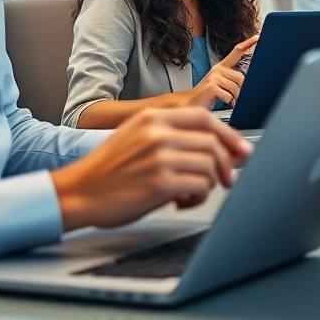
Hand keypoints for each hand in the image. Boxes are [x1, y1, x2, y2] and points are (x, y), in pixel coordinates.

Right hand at [50, 107, 252, 230]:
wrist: (78, 192)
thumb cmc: (108, 170)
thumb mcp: (138, 138)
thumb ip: (175, 138)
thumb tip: (220, 149)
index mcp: (153, 118)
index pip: (205, 119)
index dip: (229, 135)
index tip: (241, 150)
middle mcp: (158, 133)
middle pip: (213, 143)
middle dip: (226, 165)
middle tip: (227, 180)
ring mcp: (160, 157)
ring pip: (210, 166)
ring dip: (208, 184)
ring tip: (190, 193)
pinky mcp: (160, 183)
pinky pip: (200, 187)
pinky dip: (198, 197)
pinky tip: (182, 201)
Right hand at [184, 35, 257, 108]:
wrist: (191, 103)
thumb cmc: (208, 94)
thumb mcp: (222, 84)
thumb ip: (234, 80)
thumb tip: (247, 84)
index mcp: (222, 67)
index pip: (236, 51)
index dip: (247, 43)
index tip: (257, 37)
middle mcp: (218, 69)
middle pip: (241, 78)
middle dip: (240, 91)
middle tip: (234, 98)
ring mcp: (214, 77)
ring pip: (235, 88)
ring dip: (234, 98)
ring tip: (226, 100)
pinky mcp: (211, 86)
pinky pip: (228, 96)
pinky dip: (228, 102)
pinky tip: (221, 101)